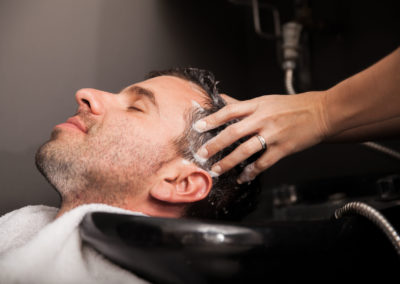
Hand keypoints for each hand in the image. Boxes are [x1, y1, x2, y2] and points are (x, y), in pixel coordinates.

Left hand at [195, 91, 329, 182]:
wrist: (321, 112)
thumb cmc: (293, 106)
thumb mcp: (266, 100)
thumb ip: (243, 104)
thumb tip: (222, 98)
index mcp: (258, 105)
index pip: (229, 111)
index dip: (212, 119)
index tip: (198, 127)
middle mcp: (263, 119)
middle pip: (233, 132)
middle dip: (215, 145)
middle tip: (202, 154)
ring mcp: (273, 135)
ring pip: (245, 150)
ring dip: (228, 162)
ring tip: (217, 170)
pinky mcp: (283, 148)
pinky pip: (263, 163)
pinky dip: (251, 172)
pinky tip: (243, 177)